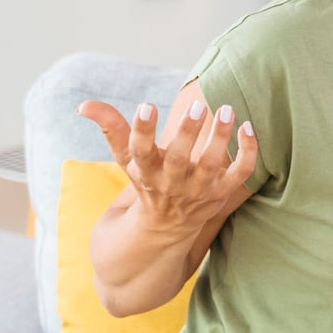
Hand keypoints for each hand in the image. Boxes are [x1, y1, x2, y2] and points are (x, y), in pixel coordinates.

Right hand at [79, 96, 258, 236]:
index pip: (140, 151)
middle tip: (197, 106)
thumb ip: (111, 128)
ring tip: (226, 109)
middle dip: (187, 133)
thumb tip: (84, 105)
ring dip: (220, 137)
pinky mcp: (222, 193)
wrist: (166, 227)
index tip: (147, 105)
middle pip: (178, 158)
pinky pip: (240, 174)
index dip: (142, 130)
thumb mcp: (127, 158)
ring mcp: (198, 190)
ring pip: (211, 164)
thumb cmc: (146, 181)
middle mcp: (171, 182)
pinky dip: (248, 153)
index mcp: (146, 171)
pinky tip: (248, 127)